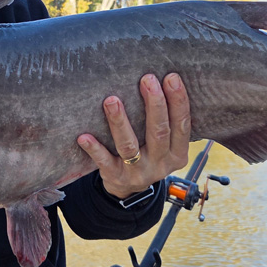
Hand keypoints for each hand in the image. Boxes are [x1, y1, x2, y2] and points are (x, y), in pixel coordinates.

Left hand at [76, 73, 190, 199]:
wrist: (127, 189)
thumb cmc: (146, 154)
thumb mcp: (164, 145)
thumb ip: (165, 122)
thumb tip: (159, 80)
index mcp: (177, 154)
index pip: (182, 125)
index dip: (178, 101)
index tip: (171, 77)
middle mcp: (160, 164)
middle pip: (159, 132)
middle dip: (154, 104)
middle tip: (147, 79)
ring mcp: (138, 173)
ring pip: (129, 146)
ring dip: (120, 122)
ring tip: (111, 100)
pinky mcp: (116, 177)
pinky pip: (104, 162)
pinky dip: (95, 149)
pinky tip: (84, 136)